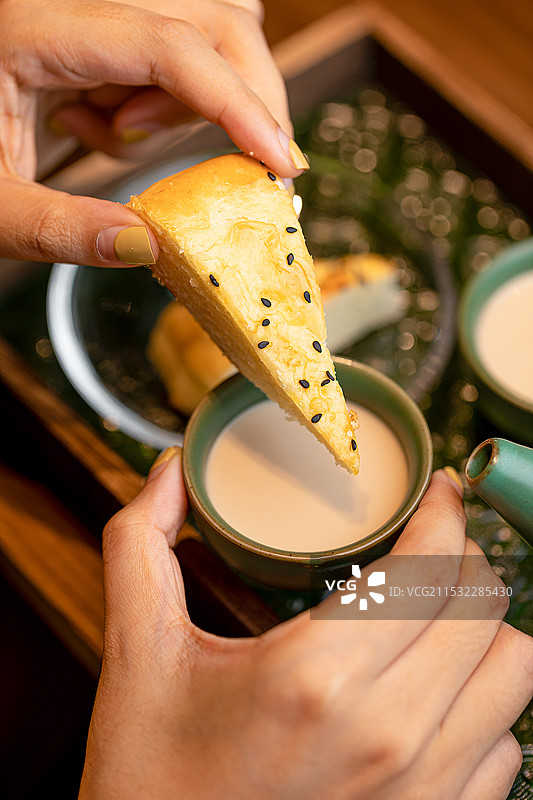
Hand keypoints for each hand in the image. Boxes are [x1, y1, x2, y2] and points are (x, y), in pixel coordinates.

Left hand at [0, 0, 303, 266]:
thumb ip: (60, 230)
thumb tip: (145, 249)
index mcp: (30, 24)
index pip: (167, 44)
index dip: (236, 103)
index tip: (279, 163)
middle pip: (211, 16)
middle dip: (244, 95)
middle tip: (237, 161)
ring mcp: (88, 11)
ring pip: (204, 26)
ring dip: (196, 96)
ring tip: (126, 134)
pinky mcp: (99, 30)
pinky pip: (173, 50)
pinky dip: (166, 97)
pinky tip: (109, 122)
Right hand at [80, 452, 532, 798]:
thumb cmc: (153, 779)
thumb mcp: (137, 655)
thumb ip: (141, 547)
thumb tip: (170, 471)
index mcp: (315, 678)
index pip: (426, 566)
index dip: (444, 511)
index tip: (437, 491)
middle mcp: (388, 735)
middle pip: (482, 607)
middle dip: (462, 556)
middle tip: (429, 541)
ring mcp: (423, 790)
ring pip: (512, 671)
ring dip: (482, 626)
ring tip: (439, 609)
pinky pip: (504, 744)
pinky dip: (483, 701)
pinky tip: (434, 688)